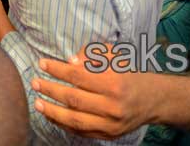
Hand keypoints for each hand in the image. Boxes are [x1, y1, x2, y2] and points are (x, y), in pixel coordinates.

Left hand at [32, 45, 156, 139]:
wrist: (154, 100)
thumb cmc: (131, 74)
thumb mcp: (116, 57)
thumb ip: (93, 55)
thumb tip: (70, 61)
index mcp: (114, 83)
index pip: (78, 76)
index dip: (57, 70)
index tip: (42, 64)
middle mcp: (112, 106)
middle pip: (73, 99)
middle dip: (50, 90)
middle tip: (35, 82)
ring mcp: (110, 124)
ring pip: (74, 119)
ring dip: (52, 111)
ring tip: (37, 102)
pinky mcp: (108, 135)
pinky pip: (81, 131)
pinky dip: (63, 123)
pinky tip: (51, 114)